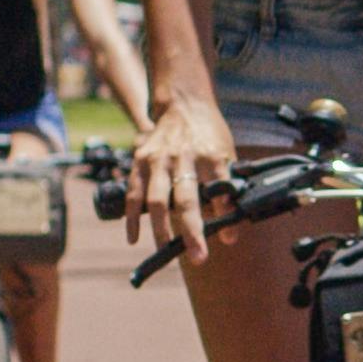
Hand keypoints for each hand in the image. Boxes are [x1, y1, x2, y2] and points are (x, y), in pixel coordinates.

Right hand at [128, 92, 235, 261]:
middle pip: (187, 198)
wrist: (184, 103)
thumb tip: (230, 235)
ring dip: (160, 229)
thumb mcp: (228, 156)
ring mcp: (159, 158)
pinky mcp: (140, 160)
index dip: (225, 212)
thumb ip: (229, 192)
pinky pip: (134, 193)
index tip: (229, 237)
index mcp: (211, 154)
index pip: (220, 187)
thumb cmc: (210, 135)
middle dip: (191, 230)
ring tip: (164, 251)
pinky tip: (133, 238)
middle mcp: (184, 156)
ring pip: (157, 199)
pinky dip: (132, 217)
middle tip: (198, 257)